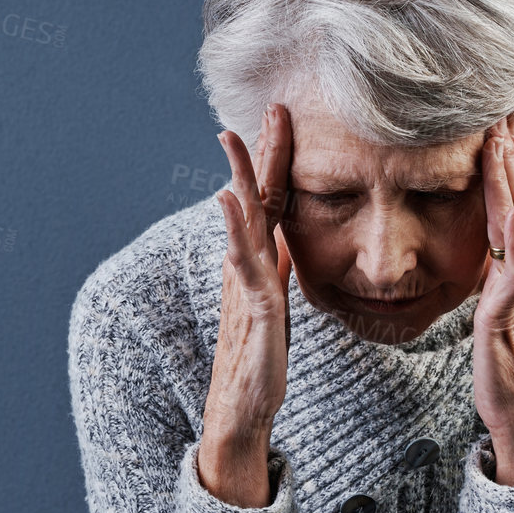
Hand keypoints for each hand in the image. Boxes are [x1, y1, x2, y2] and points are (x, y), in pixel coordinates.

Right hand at [199, 103, 295, 506]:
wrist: (243, 405)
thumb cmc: (258, 356)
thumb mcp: (274, 302)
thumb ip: (276, 268)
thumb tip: (284, 239)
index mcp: (259, 261)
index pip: (270, 201)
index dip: (275, 160)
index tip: (282, 118)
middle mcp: (247, 265)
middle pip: (254, 198)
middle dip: (260, 152)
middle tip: (269, 107)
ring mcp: (246, 284)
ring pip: (243, 221)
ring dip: (239, 177)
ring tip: (233, 138)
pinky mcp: (254, 308)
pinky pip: (244, 262)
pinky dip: (234, 229)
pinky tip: (229, 201)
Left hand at [472, 114, 513, 485]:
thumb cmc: (502, 365)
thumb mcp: (492, 307)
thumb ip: (490, 274)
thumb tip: (481, 246)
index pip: (513, 203)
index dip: (505, 164)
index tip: (495, 123)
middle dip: (510, 157)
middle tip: (501, 110)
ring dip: (512, 183)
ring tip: (505, 143)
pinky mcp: (507, 317)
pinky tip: (510, 212)